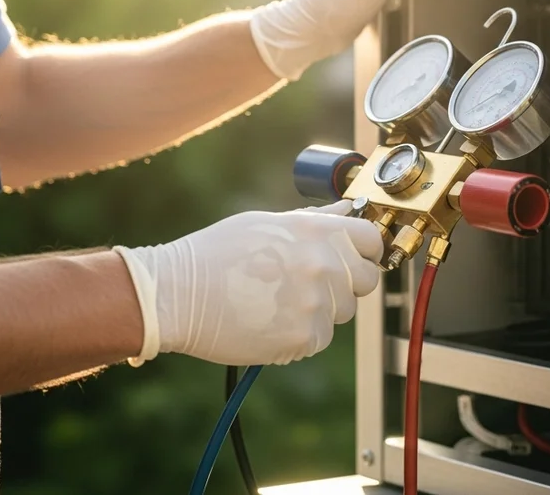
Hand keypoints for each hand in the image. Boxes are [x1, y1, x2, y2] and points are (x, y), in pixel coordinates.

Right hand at [115, 200, 382, 365]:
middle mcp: (323, 264)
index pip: (371, 240)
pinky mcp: (304, 338)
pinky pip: (320, 337)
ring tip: (278, 301)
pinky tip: (270, 320)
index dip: (365, 250)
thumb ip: (313, 221)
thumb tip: (345, 211)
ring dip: (321, 309)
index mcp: (316, 230)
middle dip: (344, 283)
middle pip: (365, 280)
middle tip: (308, 284)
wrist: (177, 294)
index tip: (355, 257)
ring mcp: (316, 303)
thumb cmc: (215, 254)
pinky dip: (302, 334)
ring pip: (342, 312)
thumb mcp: (266, 223)